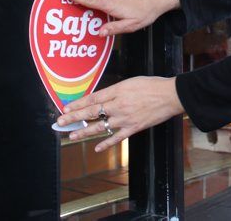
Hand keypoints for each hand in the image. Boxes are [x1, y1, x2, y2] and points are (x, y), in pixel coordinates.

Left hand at [56, 76, 182, 151]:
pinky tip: (97, 148)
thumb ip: (116, 90)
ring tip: (72, 136)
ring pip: (100, 127)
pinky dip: (106, 143)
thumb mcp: (131, 82)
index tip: (66, 108)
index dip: (78, 104)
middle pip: (92, 112)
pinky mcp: (134, 128)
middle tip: (60, 122)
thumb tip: (102, 98)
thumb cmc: (152, 85)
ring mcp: (125, 118)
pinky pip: (117, 137)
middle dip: (74, 118)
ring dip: (84, 132)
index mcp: (117, 91)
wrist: (170, 95)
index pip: (93, 99)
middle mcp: (118, 105)